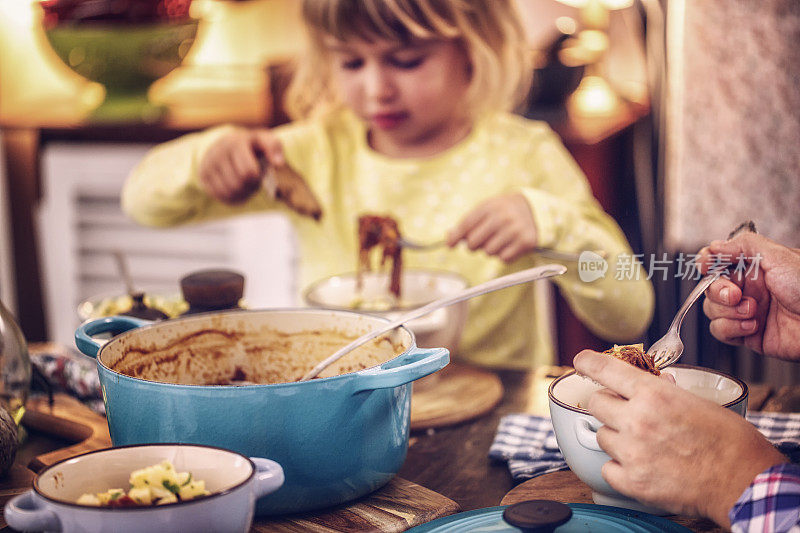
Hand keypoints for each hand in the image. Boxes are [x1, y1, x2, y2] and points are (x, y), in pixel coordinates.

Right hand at [198, 128, 284, 203]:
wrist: (224, 145)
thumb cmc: (250, 145)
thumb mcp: (264, 139)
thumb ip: (274, 147)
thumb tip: (279, 163)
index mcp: (235, 143)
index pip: (248, 172)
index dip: (257, 178)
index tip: (258, 173)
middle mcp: (218, 153)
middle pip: (239, 184)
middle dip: (251, 186)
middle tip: (254, 181)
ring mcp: (208, 165)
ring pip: (230, 192)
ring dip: (243, 193)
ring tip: (247, 185)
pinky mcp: (203, 177)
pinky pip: (221, 196)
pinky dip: (233, 197)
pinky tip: (238, 189)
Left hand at [446, 193, 536, 262]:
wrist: (533, 210)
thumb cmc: (502, 212)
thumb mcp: (485, 210)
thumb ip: (466, 224)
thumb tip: (449, 241)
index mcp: (490, 206)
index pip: (466, 225)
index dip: (455, 237)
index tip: (450, 246)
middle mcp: (503, 217)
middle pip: (474, 242)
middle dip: (474, 245)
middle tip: (482, 240)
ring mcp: (515, 229)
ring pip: (488, 252)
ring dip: (490, 250)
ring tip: (498, 240)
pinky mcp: (526, 242)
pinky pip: (504, 258)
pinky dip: (504, 255)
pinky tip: (509, 245)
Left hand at [574, 350, 785, 527]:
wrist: (744, 483)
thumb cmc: (730, 441)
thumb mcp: (698, 402)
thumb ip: (666, 392)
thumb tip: (656, 382)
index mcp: (653, 394)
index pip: (606, 370)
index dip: (589, 362)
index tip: (580, 360)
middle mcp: (637, 420)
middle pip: (596, 403)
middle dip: (608, 404)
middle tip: (626, 412)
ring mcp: (632, 452)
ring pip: (601, 435)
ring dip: (616, 437)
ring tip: (644, 444)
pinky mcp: (632, 482)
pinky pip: (607, 468)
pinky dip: (619, 467)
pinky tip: (641, 466)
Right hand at [698, 233, 799, 358]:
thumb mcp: (779, 256)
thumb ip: (744, 245)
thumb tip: (714, 246)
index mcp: (754, 269)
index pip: (717, 263)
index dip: (707, 263)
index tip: (705, 265)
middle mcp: (748, 290)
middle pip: (710, 288)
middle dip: (719, 292)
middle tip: (736, 294)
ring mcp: (746, 313)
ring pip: (712, 311)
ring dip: (729, 312)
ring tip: (753, 311)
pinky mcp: (747, 335)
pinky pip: (721, 332)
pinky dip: (732, 329)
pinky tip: (752, 326)